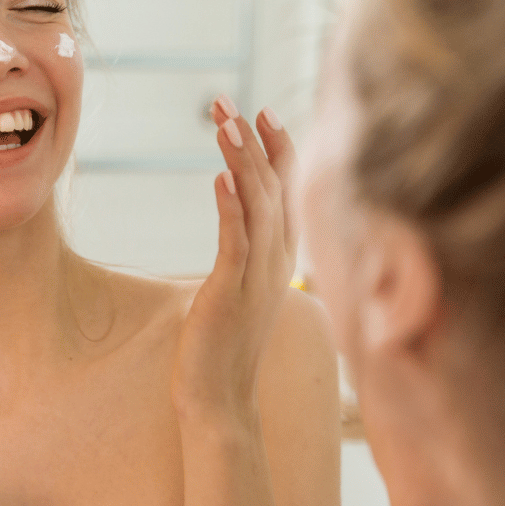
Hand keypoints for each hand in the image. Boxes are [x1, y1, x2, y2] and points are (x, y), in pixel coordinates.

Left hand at [172, 95, 298, 419]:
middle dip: (252, 142)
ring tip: (226, 123)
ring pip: (258, 207)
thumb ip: (243, 256)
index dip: (277, 152)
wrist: (218, 401)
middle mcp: (275, 264)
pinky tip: (221, 176)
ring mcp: (256, 278)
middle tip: (227, 103)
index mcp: (277, 260)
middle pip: (273, 189)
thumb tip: (236, 226)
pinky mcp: (231, 293)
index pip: (286, 194)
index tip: (261, 114)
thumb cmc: (222, 346)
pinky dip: (232, 206)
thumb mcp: (238, 291)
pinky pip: (236, 242)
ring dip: (242, 161)